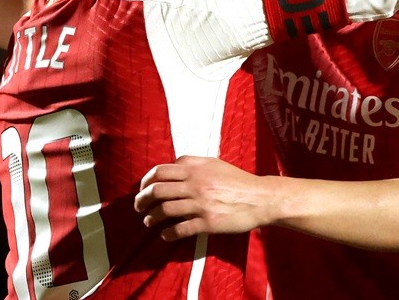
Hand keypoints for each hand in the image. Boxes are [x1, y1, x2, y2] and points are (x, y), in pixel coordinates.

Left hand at [135, 156, 274, 240]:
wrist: (260, 198)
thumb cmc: (237, 180)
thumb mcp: (215, 164)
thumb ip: (193, 163)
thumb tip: (172, 166)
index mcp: (196, 168)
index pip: (160, 171)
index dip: (146, 181)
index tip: (142, 188)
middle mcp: (196, 184)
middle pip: (158, 190)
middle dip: (142, 200)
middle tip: (138, 207)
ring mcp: (201, 204)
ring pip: (165, 210)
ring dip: (151, 218)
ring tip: (148, 221)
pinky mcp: (207, 222)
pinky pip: (180, 229)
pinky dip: (168, 234)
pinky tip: (165, 235)